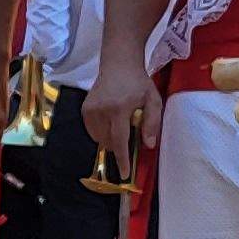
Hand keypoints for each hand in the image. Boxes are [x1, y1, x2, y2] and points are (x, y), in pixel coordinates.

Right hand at [83, 55, 154, 179]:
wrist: (118, 64)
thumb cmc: (139, 83)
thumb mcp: (153, 100)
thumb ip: (152, 122)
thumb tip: (149, 145)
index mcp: (119, 108)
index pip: (119, 140)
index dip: (122, 159)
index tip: (124, 174)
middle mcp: (101, 110)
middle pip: (108, 142)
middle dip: (119, 147)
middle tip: (129, 133)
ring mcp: (90, 110)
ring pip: (98, 139)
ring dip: (110, 140)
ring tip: (119, 124)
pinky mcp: (84, 109)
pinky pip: (92, 131)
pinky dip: (101, 133)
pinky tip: (110, 122)